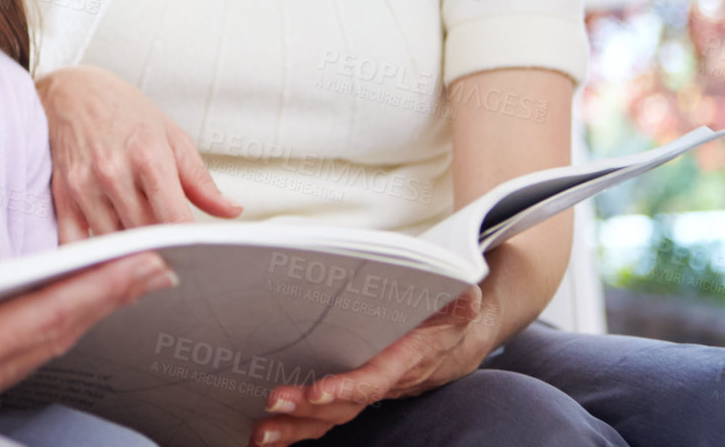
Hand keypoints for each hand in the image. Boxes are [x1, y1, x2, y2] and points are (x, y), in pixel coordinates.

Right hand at [0, 249, 176, 445]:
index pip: (40, 316)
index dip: (97, 288)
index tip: (141, 262)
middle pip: (52, 339)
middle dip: (108, 300)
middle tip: (156, 267)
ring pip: (36, 352)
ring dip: (83, 315)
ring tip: (122, 283)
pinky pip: (10, 361)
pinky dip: (45, 332)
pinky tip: (59, 313)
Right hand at [37, 66, 241, 239]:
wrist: (72, 91)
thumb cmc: (124, 111)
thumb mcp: (172, 136)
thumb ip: (201, 181)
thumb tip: (231, 211)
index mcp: (149, 156)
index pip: (173, 219)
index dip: (187, 246)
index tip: (196, 256)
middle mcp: (114, 172)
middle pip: (144, 236)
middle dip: (162, 251)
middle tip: (174, 258)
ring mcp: (84, 185)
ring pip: (113, 244)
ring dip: (129, 255)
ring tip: (143, 254)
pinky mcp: (62, 195)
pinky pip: (75, 243)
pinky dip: (94, 257)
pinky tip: (109, 255)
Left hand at [249, 286, 496, 445]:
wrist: (453, 341)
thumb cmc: (448, 314)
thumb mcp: (459, 300)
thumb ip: (459, 297)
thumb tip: (463, 291)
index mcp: (406, 358)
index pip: (375, 379)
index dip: (348, 388)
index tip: (318, 392)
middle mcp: (385, 382)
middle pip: (345, 405)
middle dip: (308, 410)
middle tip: (272, 403)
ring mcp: (368, 392)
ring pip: (332, 417)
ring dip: (296, 428)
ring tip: (260, 434)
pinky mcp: (352, 393)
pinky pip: (326, 416)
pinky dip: (297, 428)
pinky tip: (267, 435)